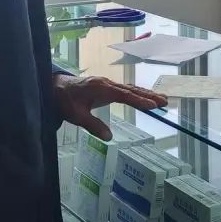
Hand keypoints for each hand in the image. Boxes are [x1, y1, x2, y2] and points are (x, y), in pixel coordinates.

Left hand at [52, 74, 166, 139]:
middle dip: (149, 96)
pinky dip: (137, 93)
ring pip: (130, 88)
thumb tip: (109, 138)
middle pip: (131, 89)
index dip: (139, 101)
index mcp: (101, 88)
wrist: (55, 87)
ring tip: (161, 100)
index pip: (124, 95)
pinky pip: (125, 89)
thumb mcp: (76, 116)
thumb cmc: (65, 101)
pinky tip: (144, 97)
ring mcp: (107, 84)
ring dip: (146, 94)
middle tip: (165, 102)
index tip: (153, 106)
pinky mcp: (106, 86)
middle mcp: (107, 83)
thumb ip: (93, 126)